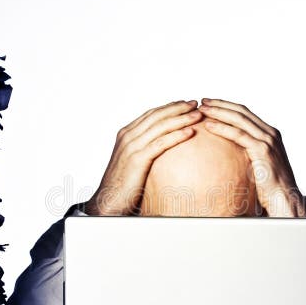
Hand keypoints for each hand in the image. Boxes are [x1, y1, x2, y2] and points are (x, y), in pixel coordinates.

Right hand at [85, 100, 202, 215]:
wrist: (107, 201)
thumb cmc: (122, 186)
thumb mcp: (133, 162)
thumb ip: (144, 151)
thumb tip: (162, 148)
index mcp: (126, 134)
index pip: (151, 115)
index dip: (169, 107)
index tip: (185, 104)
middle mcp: (128, 136)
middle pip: (157, 116)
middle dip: (178, 108)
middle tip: (195, 103)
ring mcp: (132, 147)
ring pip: (161, 126)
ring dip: (182, 118)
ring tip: (198, 114)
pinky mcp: (138, 159)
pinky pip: (161, 143)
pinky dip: (177, 136)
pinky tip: (191, 132)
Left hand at [198, 98, 305, 217]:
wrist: (285, 198)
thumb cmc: (270, 187)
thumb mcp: (259, 166)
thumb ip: (248, 155)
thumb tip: (229, 155)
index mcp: (270, 134)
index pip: (245, 114)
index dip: (227, 106)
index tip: (211, 103)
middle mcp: (270, 133)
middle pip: (241, 112)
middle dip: (220, 104)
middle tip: (203, 101)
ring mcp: (267, 140)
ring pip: (239, 120)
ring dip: (218, 112)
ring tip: (202, 109)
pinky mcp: (262, 150)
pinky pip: (238, 135)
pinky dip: (222, 128)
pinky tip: (209, 126)